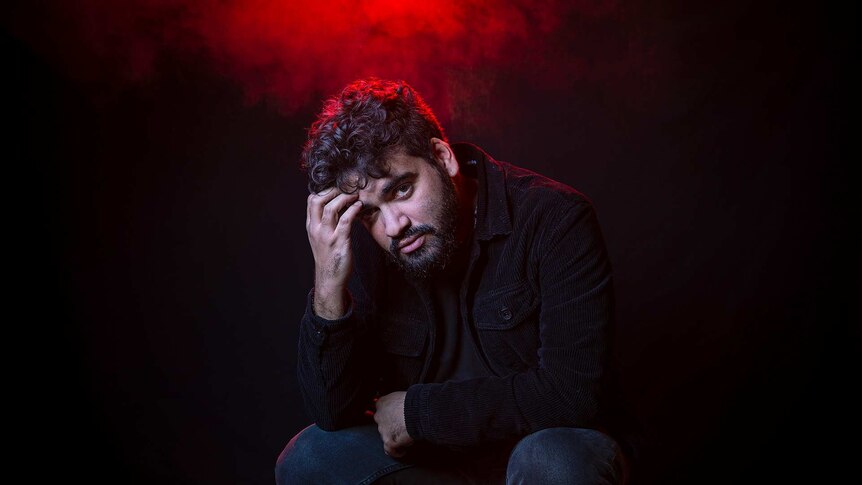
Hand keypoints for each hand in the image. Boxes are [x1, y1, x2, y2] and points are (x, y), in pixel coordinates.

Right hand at [306, 187, 362, 318]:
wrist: (330, 278)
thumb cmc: (328, 255)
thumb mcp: (321, 236)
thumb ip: (325, 221)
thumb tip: (337, 204)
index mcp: (311, 226)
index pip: (311, 200)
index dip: (324, 189)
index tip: (338, 186)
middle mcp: (316, 229)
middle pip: (318, 200)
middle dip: (333, 190)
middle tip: (347, 187)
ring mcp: (327, 236)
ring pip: (331, 208)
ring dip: (345, 198)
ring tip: (355, 194)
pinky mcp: (339, 242)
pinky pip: (345, 221)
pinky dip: (353, 210)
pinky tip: (359, 206)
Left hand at [373, 391, 413, 457]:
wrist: (418, 412)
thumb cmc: (414, 402)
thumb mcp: (402, 395)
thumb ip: (397, 401)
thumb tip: (402, 404)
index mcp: (382, 402)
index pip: (380, 410)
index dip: (389, 415)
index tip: (394, 418)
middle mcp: (379, 416)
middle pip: (382, 424)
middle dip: (391, 427)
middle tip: (402, 428)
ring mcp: (383, 430)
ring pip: (385, 436)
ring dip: (394, 438)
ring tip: (405, 438)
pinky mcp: (388, 441)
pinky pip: (390, 450)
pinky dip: (396, 451)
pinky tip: (402, 450)